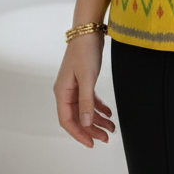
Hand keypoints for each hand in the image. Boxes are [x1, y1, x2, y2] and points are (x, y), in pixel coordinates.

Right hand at [53, 32, 115, 147]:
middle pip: (77, 117)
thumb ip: (86, 102)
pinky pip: (89, 99)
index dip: (79, 134)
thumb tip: (86, 123)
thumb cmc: (84, 51)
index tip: (92, 143)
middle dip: (91, 129)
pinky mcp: (83, 80)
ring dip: (97, 120)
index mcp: (62, 92)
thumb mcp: (87, 78)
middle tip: (106, 138)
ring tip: (111, 128)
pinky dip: (98, 107)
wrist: (88, 30)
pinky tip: (109, 113)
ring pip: (84, 109)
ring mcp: (74, 86)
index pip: (67, 121)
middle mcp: (66, 91)